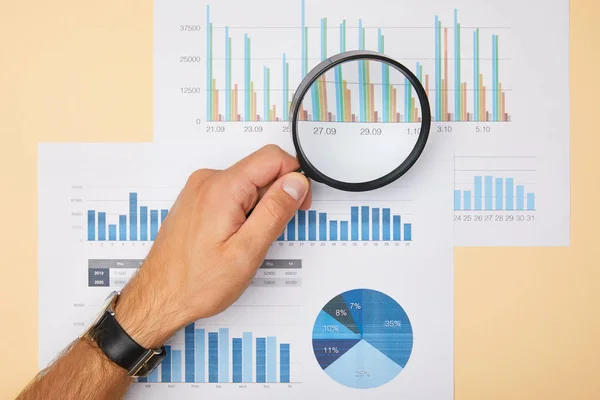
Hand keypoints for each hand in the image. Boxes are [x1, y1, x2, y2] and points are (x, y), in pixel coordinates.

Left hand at [112, 145, 311, 347]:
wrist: (159, 297)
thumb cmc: (197, 282)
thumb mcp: (247, 251)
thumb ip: (275, 212)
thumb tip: (296, 183)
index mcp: (222, 188)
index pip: (273, 158)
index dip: (294, 180)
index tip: (297, 205)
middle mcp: (208, 181)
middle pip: (260, 169)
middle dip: (276, 197)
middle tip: (270, 232)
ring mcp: (200, 189)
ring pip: (247, 183)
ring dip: (258, 207)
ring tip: (246, 240)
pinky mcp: (197, 199)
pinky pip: (231, 192)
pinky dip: (242, 210)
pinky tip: (233, 237)